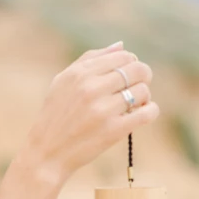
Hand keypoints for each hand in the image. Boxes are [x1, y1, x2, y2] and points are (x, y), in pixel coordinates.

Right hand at [20, 41, 159, 188]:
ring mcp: (103, 109)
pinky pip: (147, 113)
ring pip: (143, 90)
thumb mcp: (63, 81)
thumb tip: (121, 46)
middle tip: (137, 87)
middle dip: (143, 77)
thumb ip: (91, 59)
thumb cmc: (56, 115)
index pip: (123, 56)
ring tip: (135, 104)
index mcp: (80, 73)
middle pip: (137, 70)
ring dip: (144, 96)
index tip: (128, 74)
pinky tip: (143, 113)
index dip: (132, 63)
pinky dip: (151, 111)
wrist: (47, 153)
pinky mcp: (113, 130)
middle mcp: (91, 88)